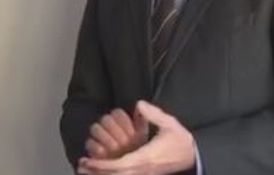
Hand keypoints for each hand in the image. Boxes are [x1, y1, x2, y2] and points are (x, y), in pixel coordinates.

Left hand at [77, 100, 195, 174]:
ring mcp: (145, 173)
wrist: (193, 155)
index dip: (103, 165)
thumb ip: (153, 114)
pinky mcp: (146, 174)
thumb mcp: (169, 123)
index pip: (121, 164)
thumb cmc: (180, 139)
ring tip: (86, 169)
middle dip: (97, 172)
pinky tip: (103, 172)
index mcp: (147, 156)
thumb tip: (138, 104)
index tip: (88, 160)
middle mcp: (143, 168)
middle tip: (80, 165)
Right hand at [84, 108, 147, 159]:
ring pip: (95, 128)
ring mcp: (98, 135)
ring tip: (116, 148)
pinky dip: (96, 148)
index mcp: (119, 118)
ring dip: (105, 138)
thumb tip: (140, 104)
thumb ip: (141, 119)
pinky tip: (105, 153)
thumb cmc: (136, 145)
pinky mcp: (91, 147)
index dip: (124, 122)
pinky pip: (89, 143)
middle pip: (105, 119)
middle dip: (115, 130)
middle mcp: (107, 124)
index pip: (117, 113)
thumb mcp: (141, 132)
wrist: (129, 163)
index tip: (133, 133)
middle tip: (125, 142)